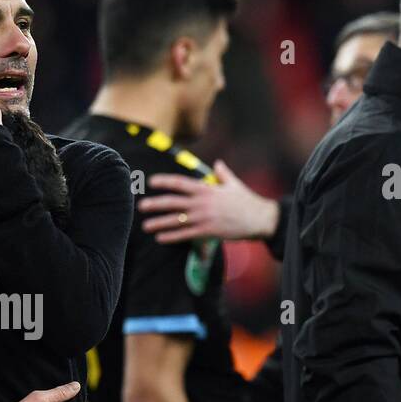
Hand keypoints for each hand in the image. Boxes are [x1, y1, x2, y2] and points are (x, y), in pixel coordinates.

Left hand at [140, 161, 279, 243]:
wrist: (260, 218)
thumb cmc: (247, 201)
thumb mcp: (234, 184)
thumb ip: (223, 173)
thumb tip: (218, 163)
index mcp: (206, 189)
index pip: (181, 183)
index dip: (165, 181)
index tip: (151, 182)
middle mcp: (202, 203)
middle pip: (174, 202)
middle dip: (156, 204)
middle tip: (141, 206)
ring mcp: (204, 218)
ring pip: (177, 221)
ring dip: (159, 223)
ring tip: (146, 226)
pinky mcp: (208, 232)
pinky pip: (186, 235)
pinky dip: (172, 237)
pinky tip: (160, 238)